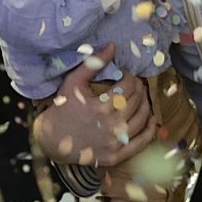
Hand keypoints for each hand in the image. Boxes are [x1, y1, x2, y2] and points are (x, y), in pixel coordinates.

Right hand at [32, 45, 153, 166]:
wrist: (52, 140)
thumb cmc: (62, 108)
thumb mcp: (73, 82)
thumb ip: (93, 63)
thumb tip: (113, 45)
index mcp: (101, 106)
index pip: (127, 86)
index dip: (129, 76)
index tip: (125, 74)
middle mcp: (111, 126)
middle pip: (136, 101)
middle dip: (139, 88)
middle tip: (135, 83)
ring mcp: (115, 143)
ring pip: (142, 119)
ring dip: (146, 105)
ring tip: (142, 97)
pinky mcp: (116, 156)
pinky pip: (141, 143)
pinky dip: (149, 130)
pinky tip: (150, 119)